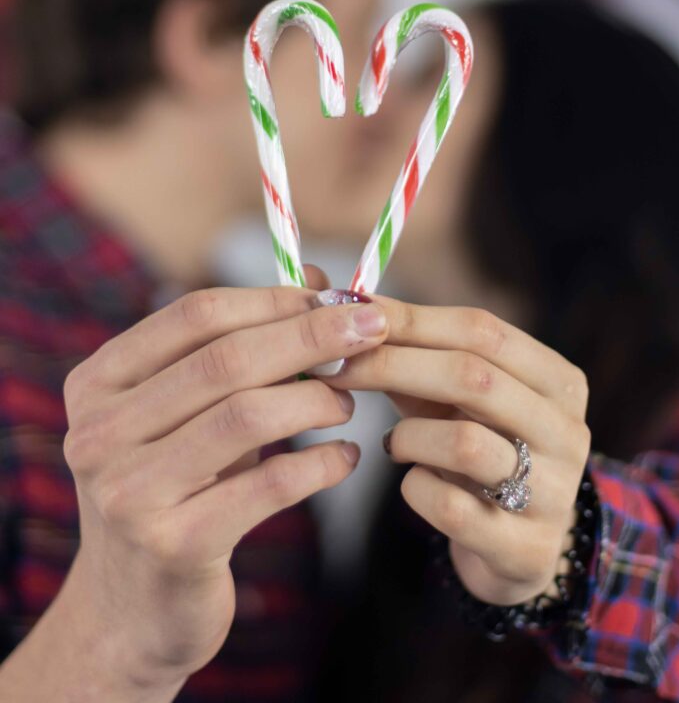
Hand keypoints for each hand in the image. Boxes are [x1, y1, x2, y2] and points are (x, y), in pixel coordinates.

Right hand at [60, 275, 387, 690]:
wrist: (131, 611)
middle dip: (310, 336)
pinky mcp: (173, 546)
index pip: (195, 316)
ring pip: (247, 415)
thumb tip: (315, 278)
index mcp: (97, 383)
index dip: (273, 300)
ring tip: (350, 400)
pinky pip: (270, 486)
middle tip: (371, 330)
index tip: (336, 298)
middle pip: (225, 361)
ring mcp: (130, 492)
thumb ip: (243, 343)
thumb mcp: (191, 411)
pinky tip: (347, 457)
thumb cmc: (173, 487)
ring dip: (316, 398)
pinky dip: (322, 464)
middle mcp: (99, 433)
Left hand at [323, 300, 589, 605]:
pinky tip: (415, 482)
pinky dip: (417, 489)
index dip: (411, 320)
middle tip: (337, 370)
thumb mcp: (457, 400)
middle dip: (393, 366)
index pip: (482, 330)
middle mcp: (566, 431)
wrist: (522, 548)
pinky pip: (452, 508)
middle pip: (472, 377)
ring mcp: (554, 493)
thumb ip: (416, 358)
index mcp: (557, 380)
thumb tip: (350, 307)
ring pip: (464, 443)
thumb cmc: (481, 450)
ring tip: (392, 443)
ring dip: (409, 436)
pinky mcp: (526, 548)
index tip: (351, 318)